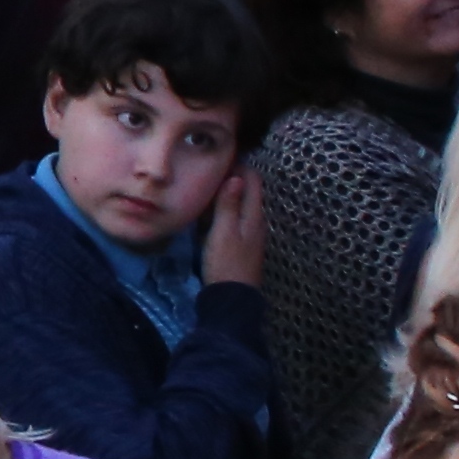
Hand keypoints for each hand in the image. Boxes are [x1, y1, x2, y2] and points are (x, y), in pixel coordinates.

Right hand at [199, 164, 265, 287]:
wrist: (232, 298)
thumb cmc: (226, 262)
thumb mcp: (223, 231)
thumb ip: (229, 204)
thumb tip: (235, 176)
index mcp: (254, 214)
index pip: (253, 179)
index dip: (238, 165)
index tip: (217, 159)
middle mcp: (256, 221)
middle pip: (247, 190)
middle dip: (230, 178)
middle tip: (206, 172)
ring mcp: (250, 233)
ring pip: (240, 204)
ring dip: (225, 195)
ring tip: (203, 189)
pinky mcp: (241, 243)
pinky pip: (234, 218)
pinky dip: (223, 210)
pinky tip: (207, 214)